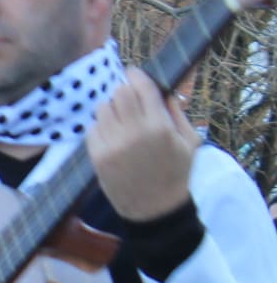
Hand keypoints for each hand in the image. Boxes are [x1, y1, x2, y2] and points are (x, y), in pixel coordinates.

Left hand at [87, 67, 196, 221]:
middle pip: (119, 92)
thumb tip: (163, 89)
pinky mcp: (97, 155)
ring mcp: (112, 144)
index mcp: (159, 127)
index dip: (136, 76)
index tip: (134, 73)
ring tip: (123, 121)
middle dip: (125, 92)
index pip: (142, 87)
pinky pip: (93, 127)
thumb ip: (177, 113)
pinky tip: (114, 138)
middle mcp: (134, 132)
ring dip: (112, 110)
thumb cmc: (176, 173)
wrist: (154, 209)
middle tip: (130, 99)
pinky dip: (102, 128)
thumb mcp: (189, 142)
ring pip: (103, 107)